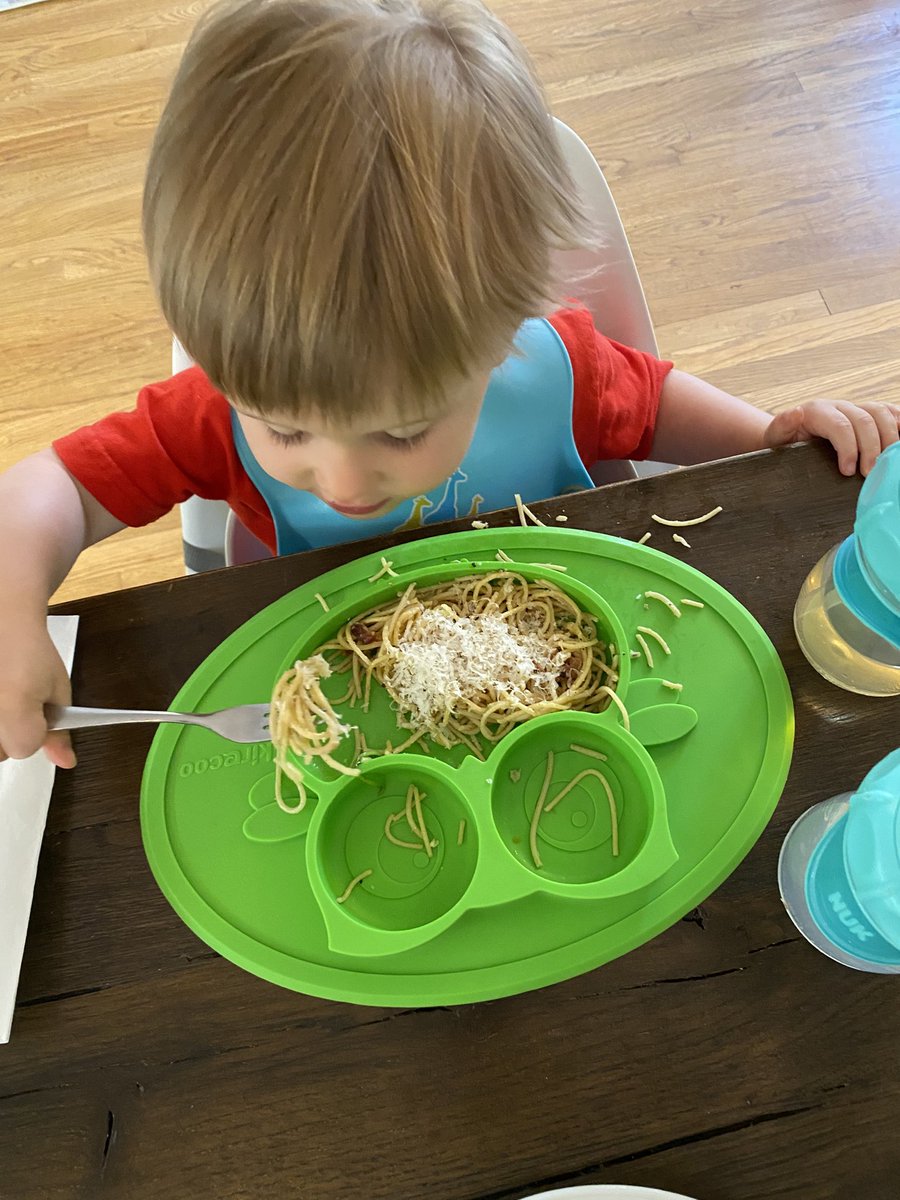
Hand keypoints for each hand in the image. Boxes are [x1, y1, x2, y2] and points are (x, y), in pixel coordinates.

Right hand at [0, 619, 75, 768]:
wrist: (4, 622)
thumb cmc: (31, 652)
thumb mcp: (56, 689)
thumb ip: (57, 731)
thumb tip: (66, 762)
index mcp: (13, 706)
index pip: (23, 749)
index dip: (35, 731)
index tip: (37, 708)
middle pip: (0, 752)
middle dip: (11, 733)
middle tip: (15, 701)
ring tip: (4, 697)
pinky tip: (0, 697)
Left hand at [764, 400, 899, 475]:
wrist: (789, 436)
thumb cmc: (783, 441)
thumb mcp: (775, 437)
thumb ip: (782, 426)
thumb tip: (795, 412)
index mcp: (817, 411)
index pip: (840, 425)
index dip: (849, 448)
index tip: (848, 472)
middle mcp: (839, 406)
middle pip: (865, 420)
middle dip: (871, 448)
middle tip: (870, 474)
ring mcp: (855, 408)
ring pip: (881, 413)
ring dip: (889, 437)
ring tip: (888, 463)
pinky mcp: (867, 414)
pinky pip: (889, 413)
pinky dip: (898, 425)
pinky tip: (898, 443)